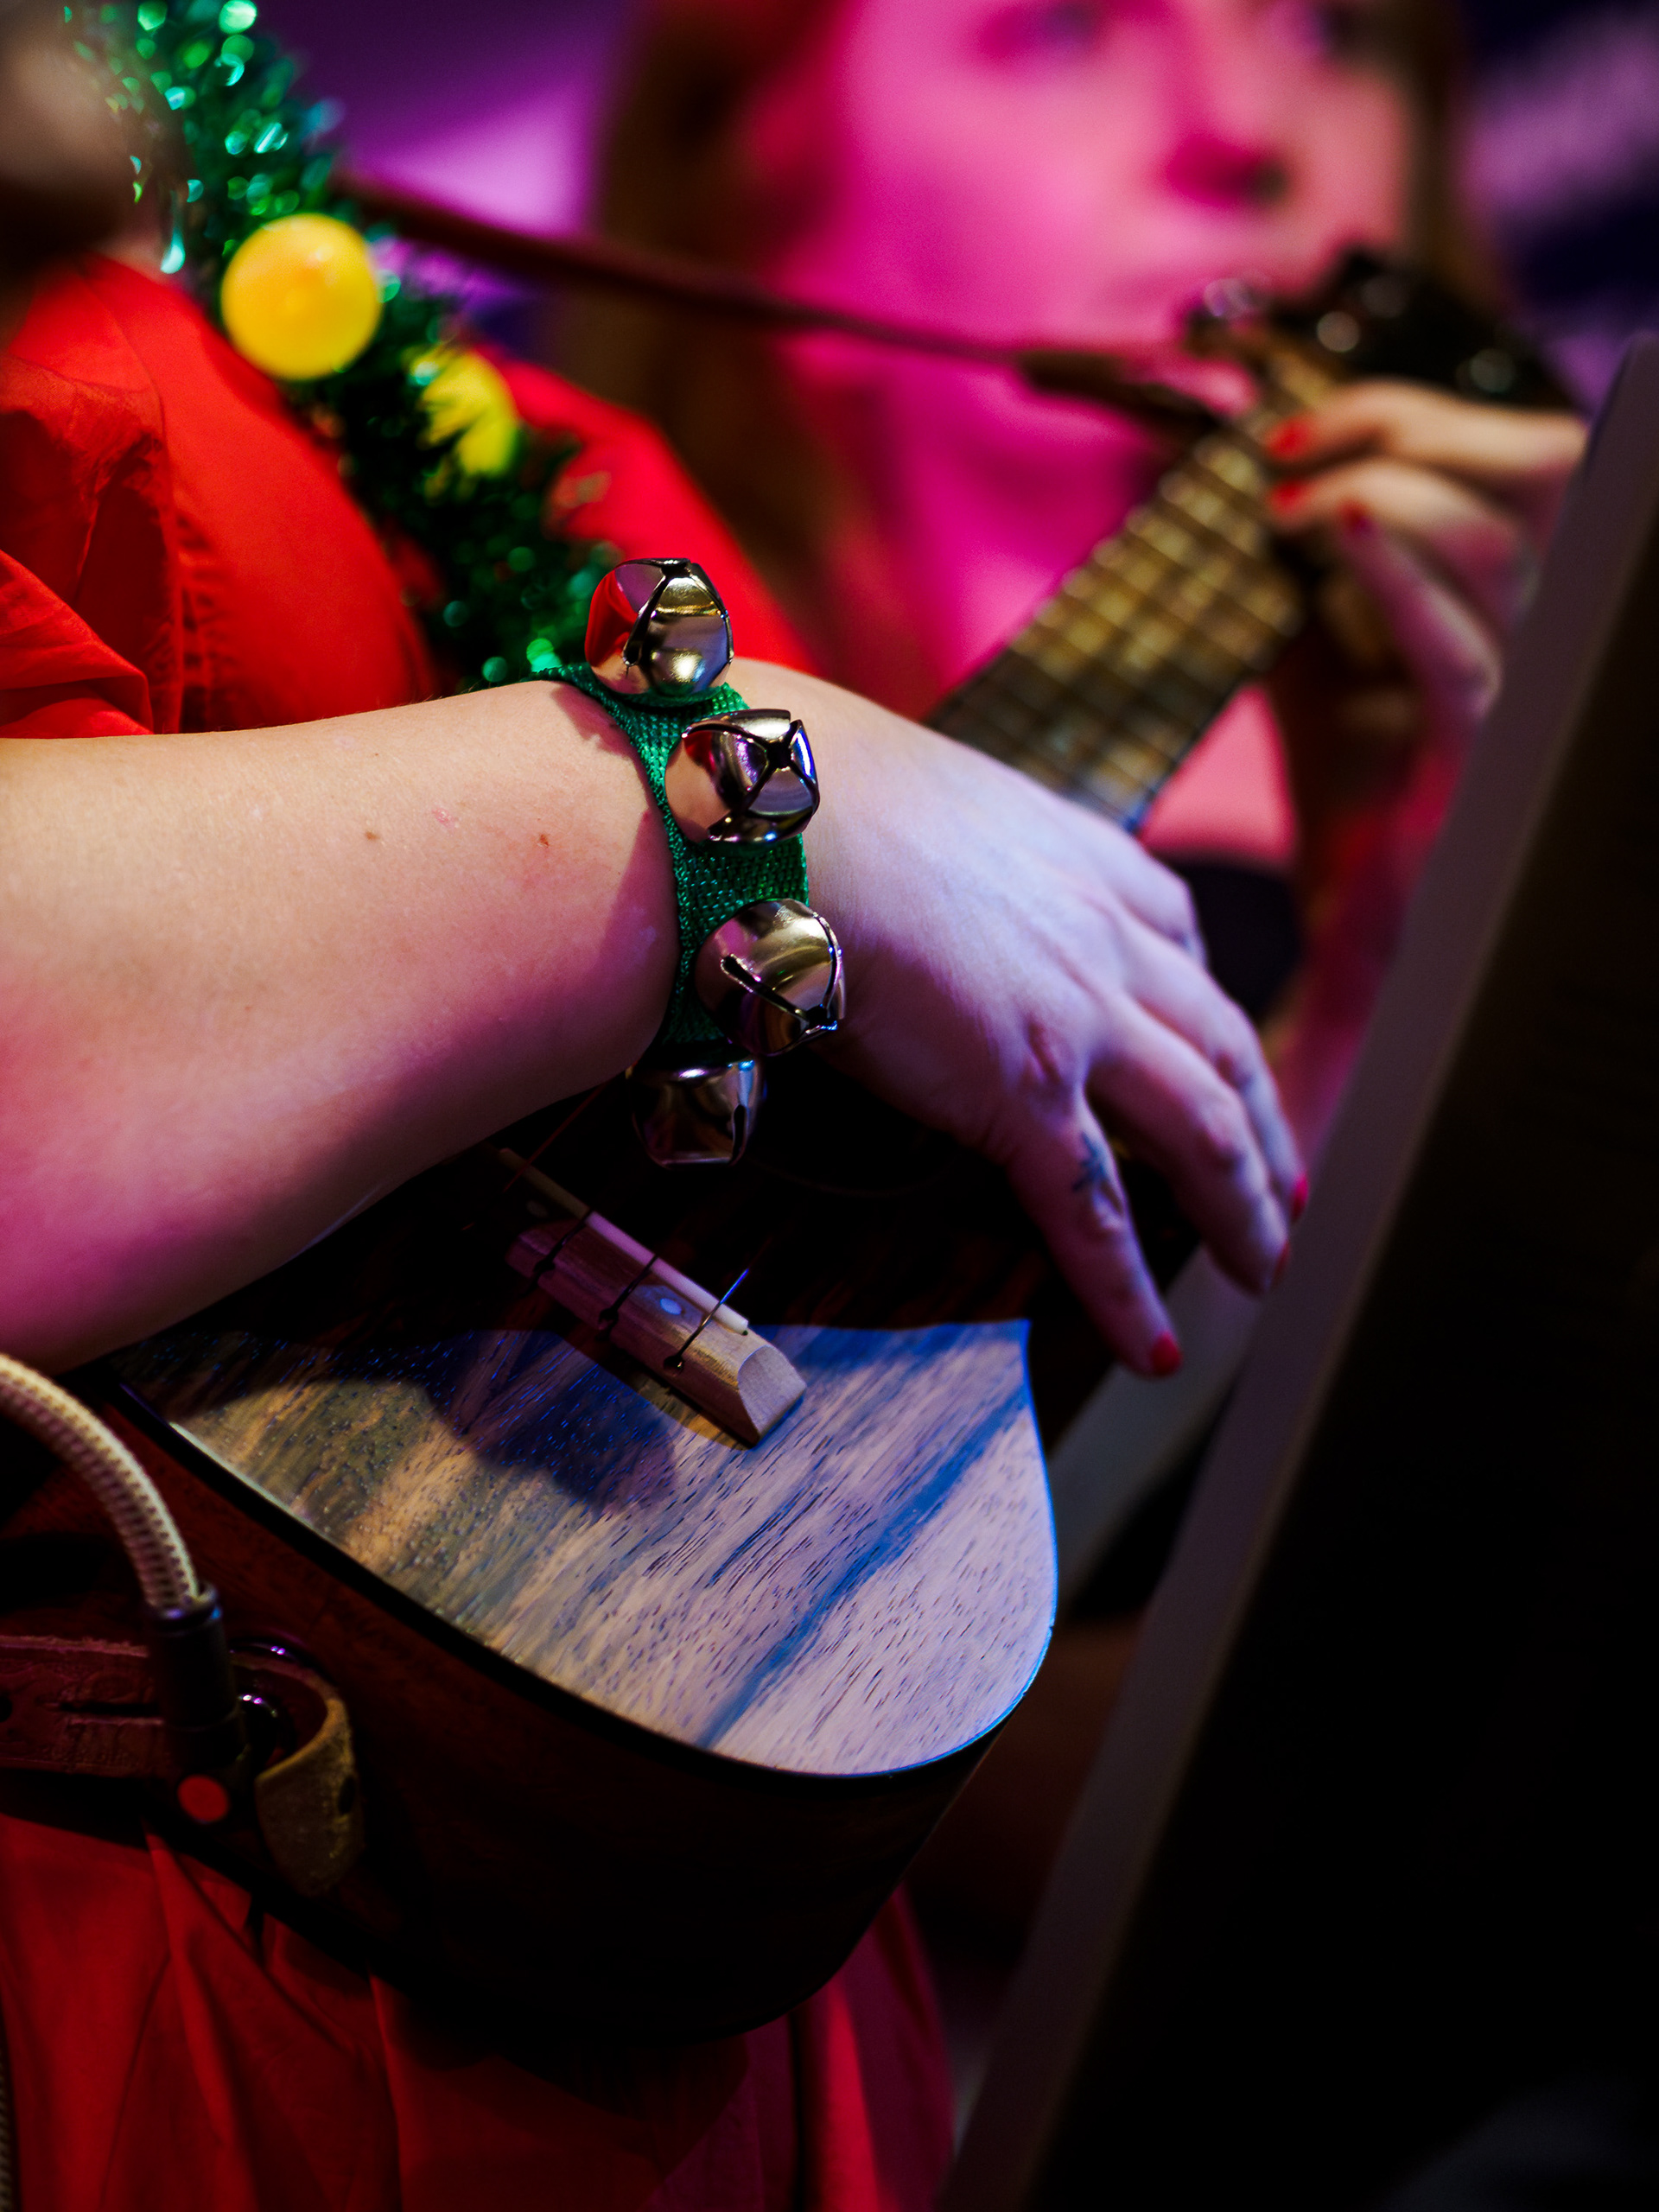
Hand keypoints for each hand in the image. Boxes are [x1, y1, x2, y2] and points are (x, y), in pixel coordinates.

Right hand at [745, 662, 1304, 1374]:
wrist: (782, 819)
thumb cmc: (809, 800)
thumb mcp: (912, 801)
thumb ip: (936, 850)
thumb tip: (880, 866)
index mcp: (1079, 856)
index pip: (1178, 936)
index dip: (1211, 1007)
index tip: (1231, 1051)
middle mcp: (1105, 934)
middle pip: (1221, 1043)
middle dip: (1265, 1124)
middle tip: (1289, 1187)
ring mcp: (1080, 1015)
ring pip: (1202, 1127)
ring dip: (1244, 1205)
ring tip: (1260, 1267)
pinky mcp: (1025, 1090)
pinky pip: (1094, 1209)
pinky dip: (1127, 1288)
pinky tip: (1153, 1348)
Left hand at [1259, 383, 1585, 1148]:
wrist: (1360, 948)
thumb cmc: (1352, 817)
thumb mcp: (1319, 678)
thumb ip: (1300, 591)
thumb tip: (1239, 497)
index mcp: (1514, 604)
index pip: (1517, 463)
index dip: (1419, 417)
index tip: (1293, 430)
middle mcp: (1540, 634)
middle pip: (1537, 469)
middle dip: (1407, 426)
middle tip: (1289, 445)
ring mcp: (1522, 691)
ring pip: (1501, 540)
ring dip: (1390, 486)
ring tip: (1290, 502)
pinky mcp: (1483, 754)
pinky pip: (1456, 641)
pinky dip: (1397, 566)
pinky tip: (1333, 529)